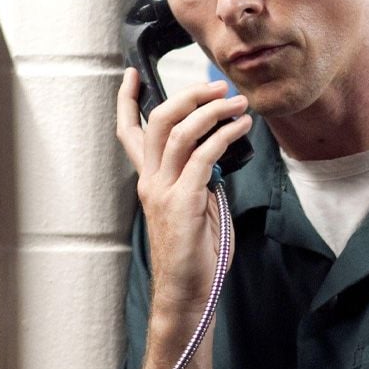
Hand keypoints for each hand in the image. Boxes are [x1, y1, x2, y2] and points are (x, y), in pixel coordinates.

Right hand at [115, 68, 251, 309]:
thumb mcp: (196, 206)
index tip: (131, 74)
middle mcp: (151, 182)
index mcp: (150, 181)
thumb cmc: (195, 253)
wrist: (188, 293)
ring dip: (211, 111)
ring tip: (238, 103)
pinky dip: (224, 136)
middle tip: (217, 85)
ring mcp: (164, 192)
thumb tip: (216, 153)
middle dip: (187, 96)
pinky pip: (202, 158)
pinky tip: (241, 128)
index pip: (129, 133)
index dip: (127, 101)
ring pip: (178, 133)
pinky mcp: (184, 203)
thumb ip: (199, 177)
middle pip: (156, 121)